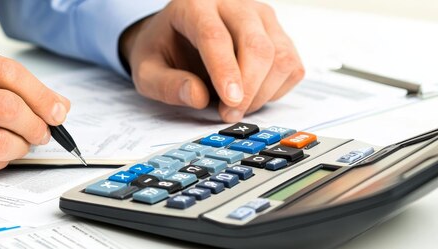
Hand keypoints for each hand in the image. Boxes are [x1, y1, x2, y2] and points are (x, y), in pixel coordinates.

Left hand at [120, 0, 304, 122]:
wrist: (177, 35)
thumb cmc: (163, 49)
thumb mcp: (147, 70)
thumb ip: (166, 84)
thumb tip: (197, 96)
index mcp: (196, 4)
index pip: (215, 36)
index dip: (225, 71)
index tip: (230, 102)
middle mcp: (234, 4)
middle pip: (256, 45)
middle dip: (248, 89)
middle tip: (230, 115)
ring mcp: (261, 17)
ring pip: (280, 56)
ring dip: (262, 92)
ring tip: (236, 108)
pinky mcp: (278, 33)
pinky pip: (291, 66)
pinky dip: (275, 89)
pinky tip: (251, 94)